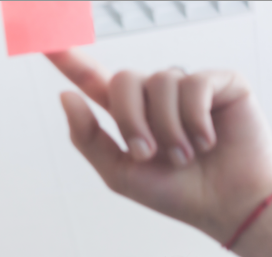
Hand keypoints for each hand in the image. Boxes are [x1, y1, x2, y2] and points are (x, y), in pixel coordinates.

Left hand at [48, 51, 271, 242]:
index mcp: (128, 114)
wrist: (225, 204)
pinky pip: (194, 84)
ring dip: (167, 128)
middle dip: (131, 120)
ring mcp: (188, 86)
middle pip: (123, 79)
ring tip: (185, 155)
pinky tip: (207, 140)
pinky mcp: (222, 83)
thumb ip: (88, 136)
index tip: (46, 39)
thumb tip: (65, 95)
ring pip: (160, 82)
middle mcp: (156, 95)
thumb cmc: (176, 192)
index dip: (70, 58)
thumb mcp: (119, 173)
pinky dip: (195, 119)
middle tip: (148, 154)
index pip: (92, 78)